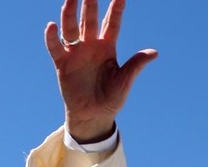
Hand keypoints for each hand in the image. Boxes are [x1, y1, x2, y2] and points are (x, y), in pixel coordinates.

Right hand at [45, 0, 157, 141]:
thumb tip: (154, 52)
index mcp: (108, 48)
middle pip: (89, 20)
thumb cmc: (112, 97)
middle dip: (90, 4)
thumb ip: (136, 65)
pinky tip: (52, 26)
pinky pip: (55, 47)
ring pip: (71, 28)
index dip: (116, 9)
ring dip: (70, 13)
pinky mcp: (62, 63)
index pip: (112, 24)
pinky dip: (52, 37)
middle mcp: (91, 46)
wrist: (95, 115)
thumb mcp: (125, 80)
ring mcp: (76, 53)